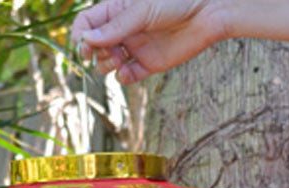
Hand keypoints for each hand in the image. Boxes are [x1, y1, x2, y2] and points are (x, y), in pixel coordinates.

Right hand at [71, 0, 228, 84]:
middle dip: (96, 53)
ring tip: (120, 60)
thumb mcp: (142, 10)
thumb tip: (86, 39)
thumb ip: (115, 27)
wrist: (207, 13)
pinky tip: (127, 72)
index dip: (81, 36)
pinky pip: (127, 76)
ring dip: (108, 65)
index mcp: (117, 9)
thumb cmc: (175, 1)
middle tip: (110, 53)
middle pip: (95, 47)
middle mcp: (123, 29)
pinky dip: (123, 78)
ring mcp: (135, 47)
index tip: (84, 47)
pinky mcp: (147, 64)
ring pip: (108, 63)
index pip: (87, 24)